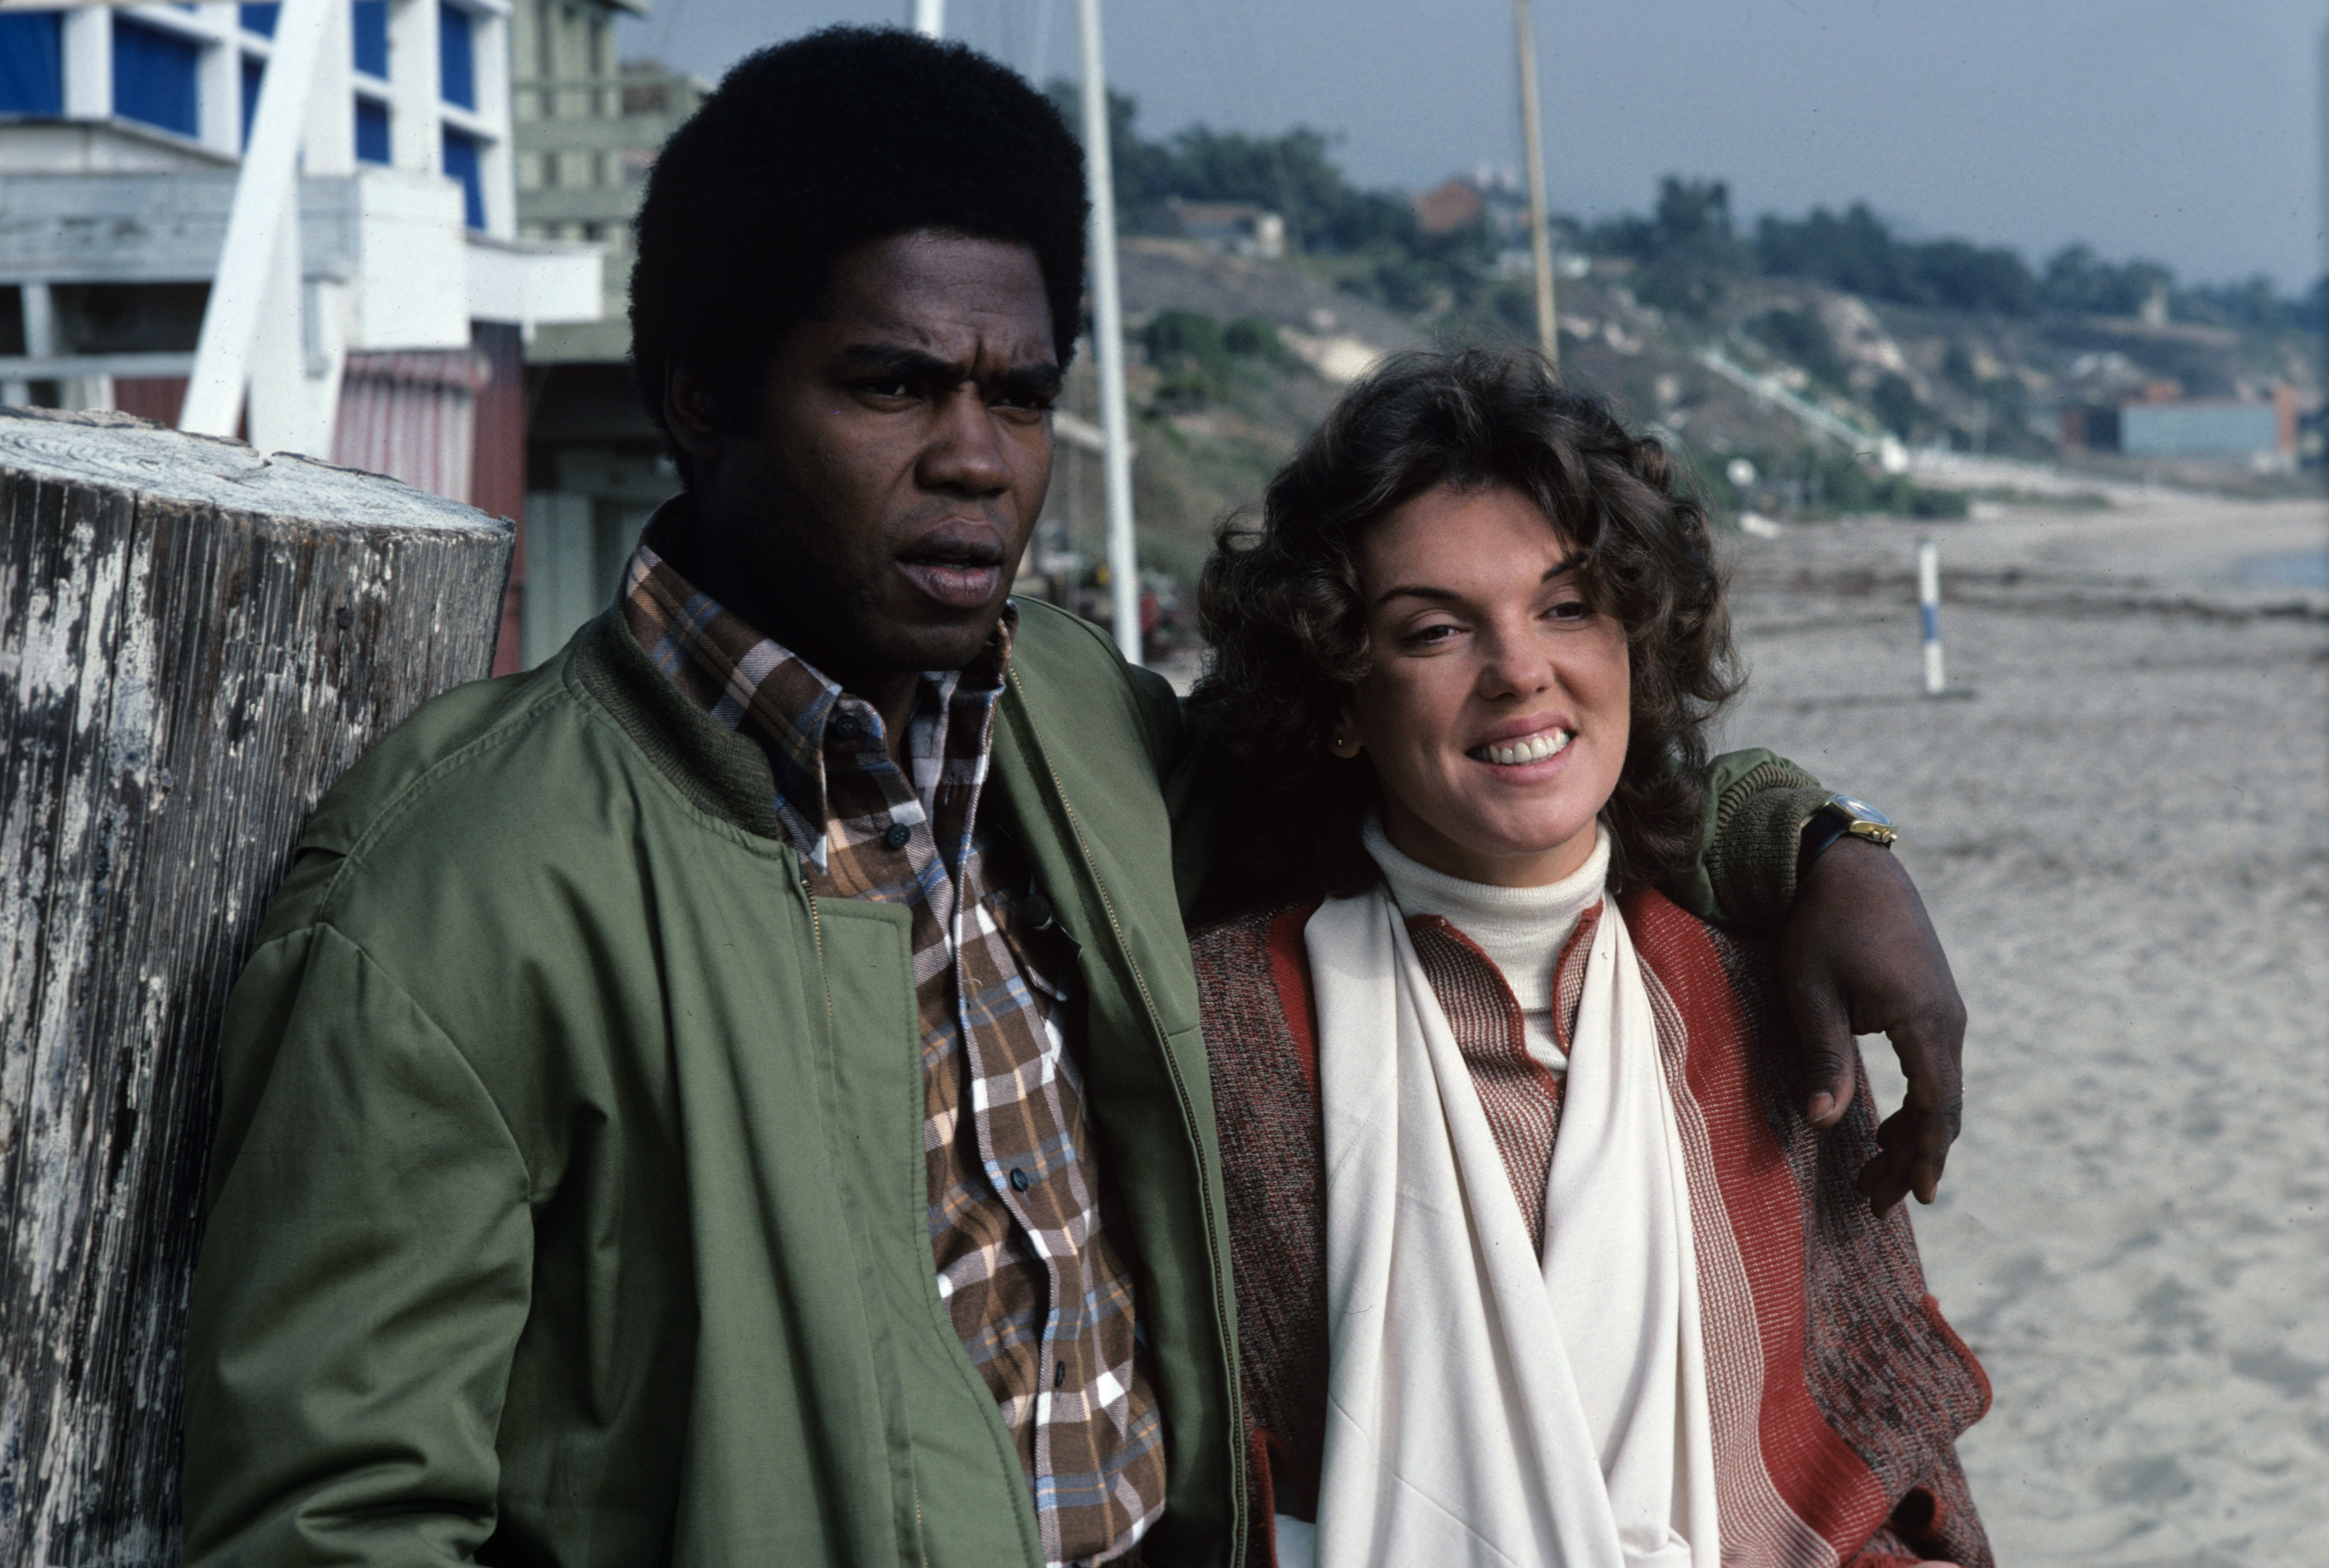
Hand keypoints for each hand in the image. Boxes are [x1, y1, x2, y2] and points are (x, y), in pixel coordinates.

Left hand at [1779, 839, 1965, 1215]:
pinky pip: (1933, 1066)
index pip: (1936, 1107)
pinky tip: (1885, 1128)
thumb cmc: (1822, 927)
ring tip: (1872, 1176)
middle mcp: (1947, 1019)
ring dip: (1910, 1134)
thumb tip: (1825, 1121)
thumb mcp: (1811, 992)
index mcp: (1923, 1021)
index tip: (1916, 1198)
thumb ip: (1824, 1056)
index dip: (1926, 1156)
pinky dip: (1915, 1103)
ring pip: (1938, 1090)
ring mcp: (1945, 1010)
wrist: (1850, 868)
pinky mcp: (1933, 1003)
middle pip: (1941, 1108)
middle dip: (1911, 1158)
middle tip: (1876, 1202)